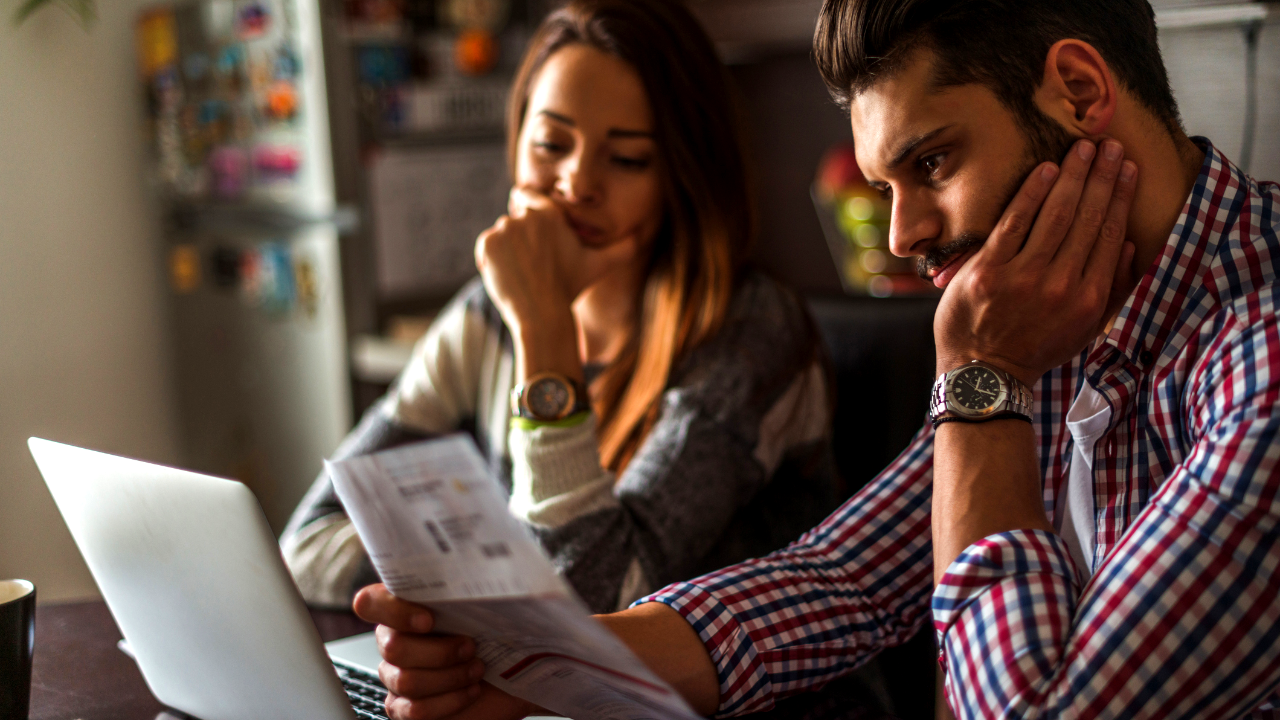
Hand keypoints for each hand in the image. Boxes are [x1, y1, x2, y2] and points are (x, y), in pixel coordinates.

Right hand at [352, 584, 535, 719]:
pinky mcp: (405, 707)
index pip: (371, 602)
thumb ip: (467, 590)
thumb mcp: (486, 606)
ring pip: (406, 680)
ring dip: (450, 676)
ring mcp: (396, 676)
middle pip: (393, 647)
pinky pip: (415, 710)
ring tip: (477, 669)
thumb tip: (476, 571)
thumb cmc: (495, 634)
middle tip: (471, 646)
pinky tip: (470, 690)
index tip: (428, 618)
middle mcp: (393, 640)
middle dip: (439, 650)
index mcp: (404, 607)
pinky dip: (449, 701)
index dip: (393, 611)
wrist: (510, 672)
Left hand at [475, 188, 638, 337]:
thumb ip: (621, 249)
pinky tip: (507, 276)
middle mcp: (528, 216)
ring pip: (501, 235)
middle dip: (519, 240)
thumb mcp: (599, 266)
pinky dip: (491, 261)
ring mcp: (506, 228)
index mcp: (551, 214)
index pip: (526, 196)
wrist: (542, 314)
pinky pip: (486, 247)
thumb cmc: (571, 289)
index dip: (524, 212)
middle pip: (514, 222)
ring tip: (522, 274)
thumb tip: (640, 238)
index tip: (528, 232)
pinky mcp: (489, 243)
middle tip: (532, 267)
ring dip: (506, 251)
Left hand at [934, 139, 1138, 385]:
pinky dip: (1032, 192)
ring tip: (1084, 148)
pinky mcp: (988, 270)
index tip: (1128, 168)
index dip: (1120, 197)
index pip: (1110, 234)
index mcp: (1087, 298)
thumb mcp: (1083, 329)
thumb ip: (1109, 288)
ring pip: (1055, 214)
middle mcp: (1060, 284)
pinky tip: (1046, 169)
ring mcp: (1022, 276)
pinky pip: (1014, 221)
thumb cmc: (1034, 349)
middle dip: (1102, 176)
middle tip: (1110, 145)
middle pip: (1088, 217)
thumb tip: (1129, 245)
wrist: (984, 373)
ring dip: (1073, 175)